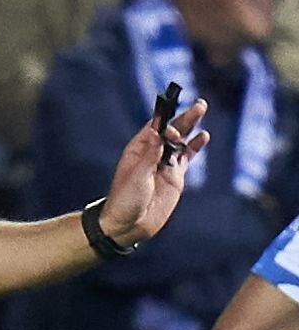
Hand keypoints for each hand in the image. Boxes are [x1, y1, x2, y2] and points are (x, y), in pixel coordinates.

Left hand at [100, 98, 209, 245]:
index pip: (154, 127)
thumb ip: (151, 155)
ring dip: (191, 128)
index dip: (166, 119)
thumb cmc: (126, 199)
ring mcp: (164, 165)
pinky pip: (186, 158)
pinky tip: (203, 136)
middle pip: (170, 131)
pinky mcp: (175, 177)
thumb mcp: (137, 175)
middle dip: (184, 118)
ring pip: (180, 142)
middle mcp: (152, 154)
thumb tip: (161, 132)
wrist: (130, 224)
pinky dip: (194, 147)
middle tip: (200, 105)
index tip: (176, 111)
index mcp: (138, 150)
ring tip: (202, 111)